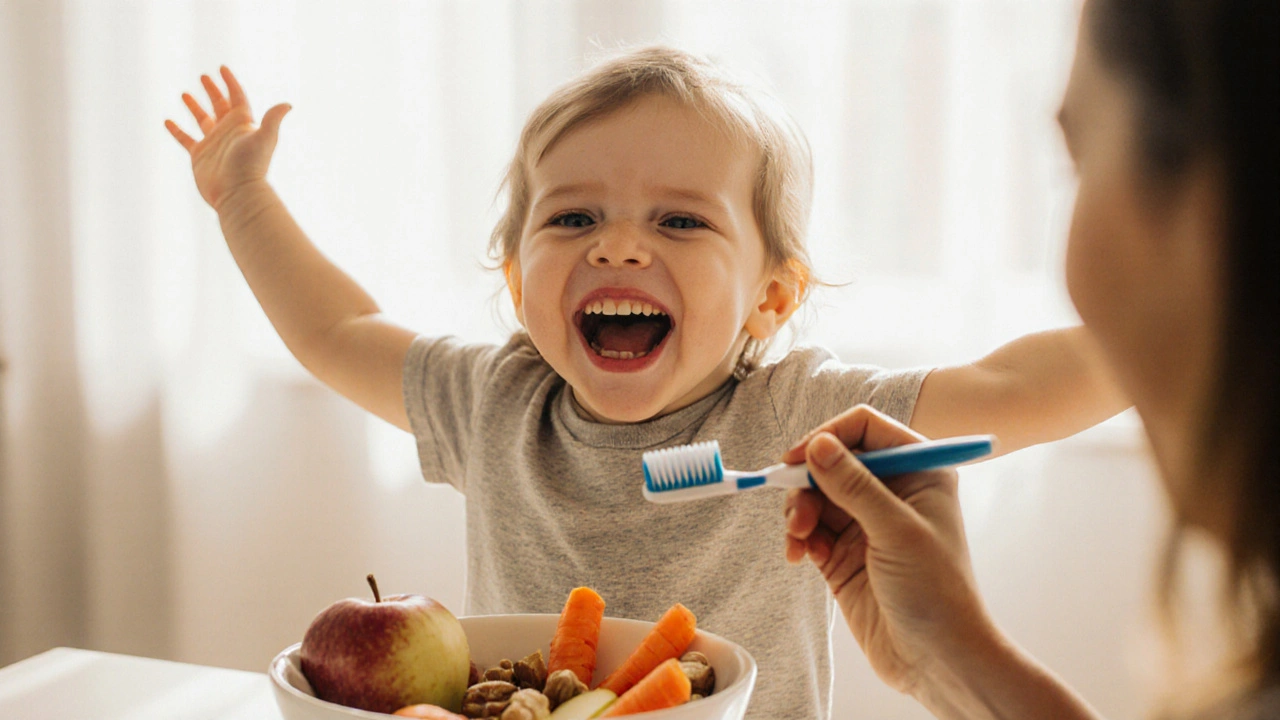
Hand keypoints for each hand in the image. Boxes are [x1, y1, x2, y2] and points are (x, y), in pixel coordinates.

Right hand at [165, 66, 290, 211]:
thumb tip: (288, 104)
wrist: (238, 194)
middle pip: (220, 105)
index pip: (237, 97)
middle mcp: (228, 132)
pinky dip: (177, 130)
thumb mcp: (263, 138)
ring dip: (194, 106)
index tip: (222, 68)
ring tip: (185, 93)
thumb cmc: (251, 166)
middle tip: (203, 76)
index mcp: (243, 124)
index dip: (230, 82)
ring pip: (202, 119)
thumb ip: (273, 119)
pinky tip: (168, 121)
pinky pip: (186, 139)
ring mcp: (213, 143)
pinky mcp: (200, 155)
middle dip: (213, 90)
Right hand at [782, 405, 994, 696]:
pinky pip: (809, 529)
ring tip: (797, 540)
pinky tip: (798, 556)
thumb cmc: (936, 591)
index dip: (828, 435)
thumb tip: (817, 444)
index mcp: (918, 471)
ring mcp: (865, 522)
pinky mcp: (843, 553)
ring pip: (814, 495)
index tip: (797, 457)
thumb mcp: (896, 531)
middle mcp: (891, 490)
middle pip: (832, 460)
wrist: (937, 660)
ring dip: (798, 512)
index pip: (865, 428)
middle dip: (807, 482)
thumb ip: (854, 485)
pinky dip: (797, 537)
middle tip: (796, 512)